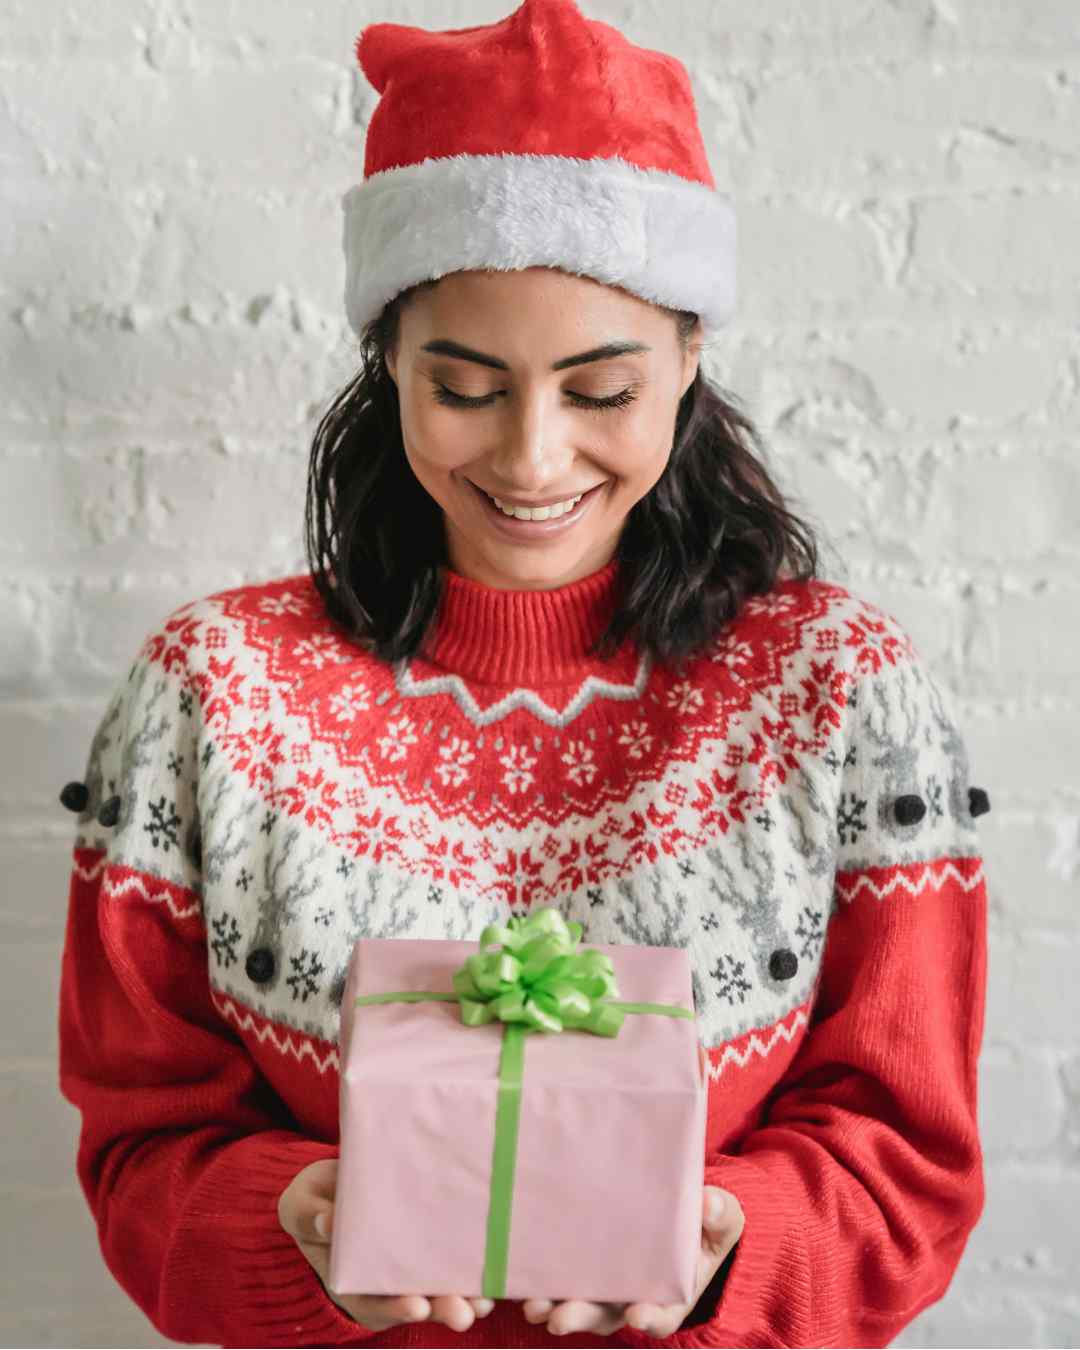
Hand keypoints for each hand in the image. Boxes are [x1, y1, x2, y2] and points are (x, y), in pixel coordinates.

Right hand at [279, 1157, 495, 1333]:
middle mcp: (384, 1283)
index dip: (395, 1307)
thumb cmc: (316, 1199)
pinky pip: (452, 1263)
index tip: (416, 1306)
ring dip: (464, 1297)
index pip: (373, 1302)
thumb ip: (310, 1215)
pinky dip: (472, 1270)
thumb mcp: (302, 1204)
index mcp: (350, 1281)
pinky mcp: (430, 1246)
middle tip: (464, 1313)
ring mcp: (408, 1268)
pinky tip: (495, 1270)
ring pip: (439, 1290)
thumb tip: (327, 1222)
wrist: (338, 1183)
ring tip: (485, 1301)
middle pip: (415, 1302)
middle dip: (442, 1309)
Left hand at [522, 1185, 743, 1338]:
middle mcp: (632, 1297)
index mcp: (671, 1294)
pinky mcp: (582, 1266)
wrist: (681, 1211)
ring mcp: (604, 1286)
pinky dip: (541, 1283)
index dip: (648, 1319)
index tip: (637, 1316)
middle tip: (560, 1319)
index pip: (660, 1315)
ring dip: (553, 1307)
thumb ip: (719, 1214)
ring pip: (577, 1304)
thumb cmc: (705, 1222)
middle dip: (582, 1317)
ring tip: (533, 1306)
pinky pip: (559, 1280)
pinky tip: (521, 1279)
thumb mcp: (721, 1218)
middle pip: (606, 1315)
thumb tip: (709, 1204)